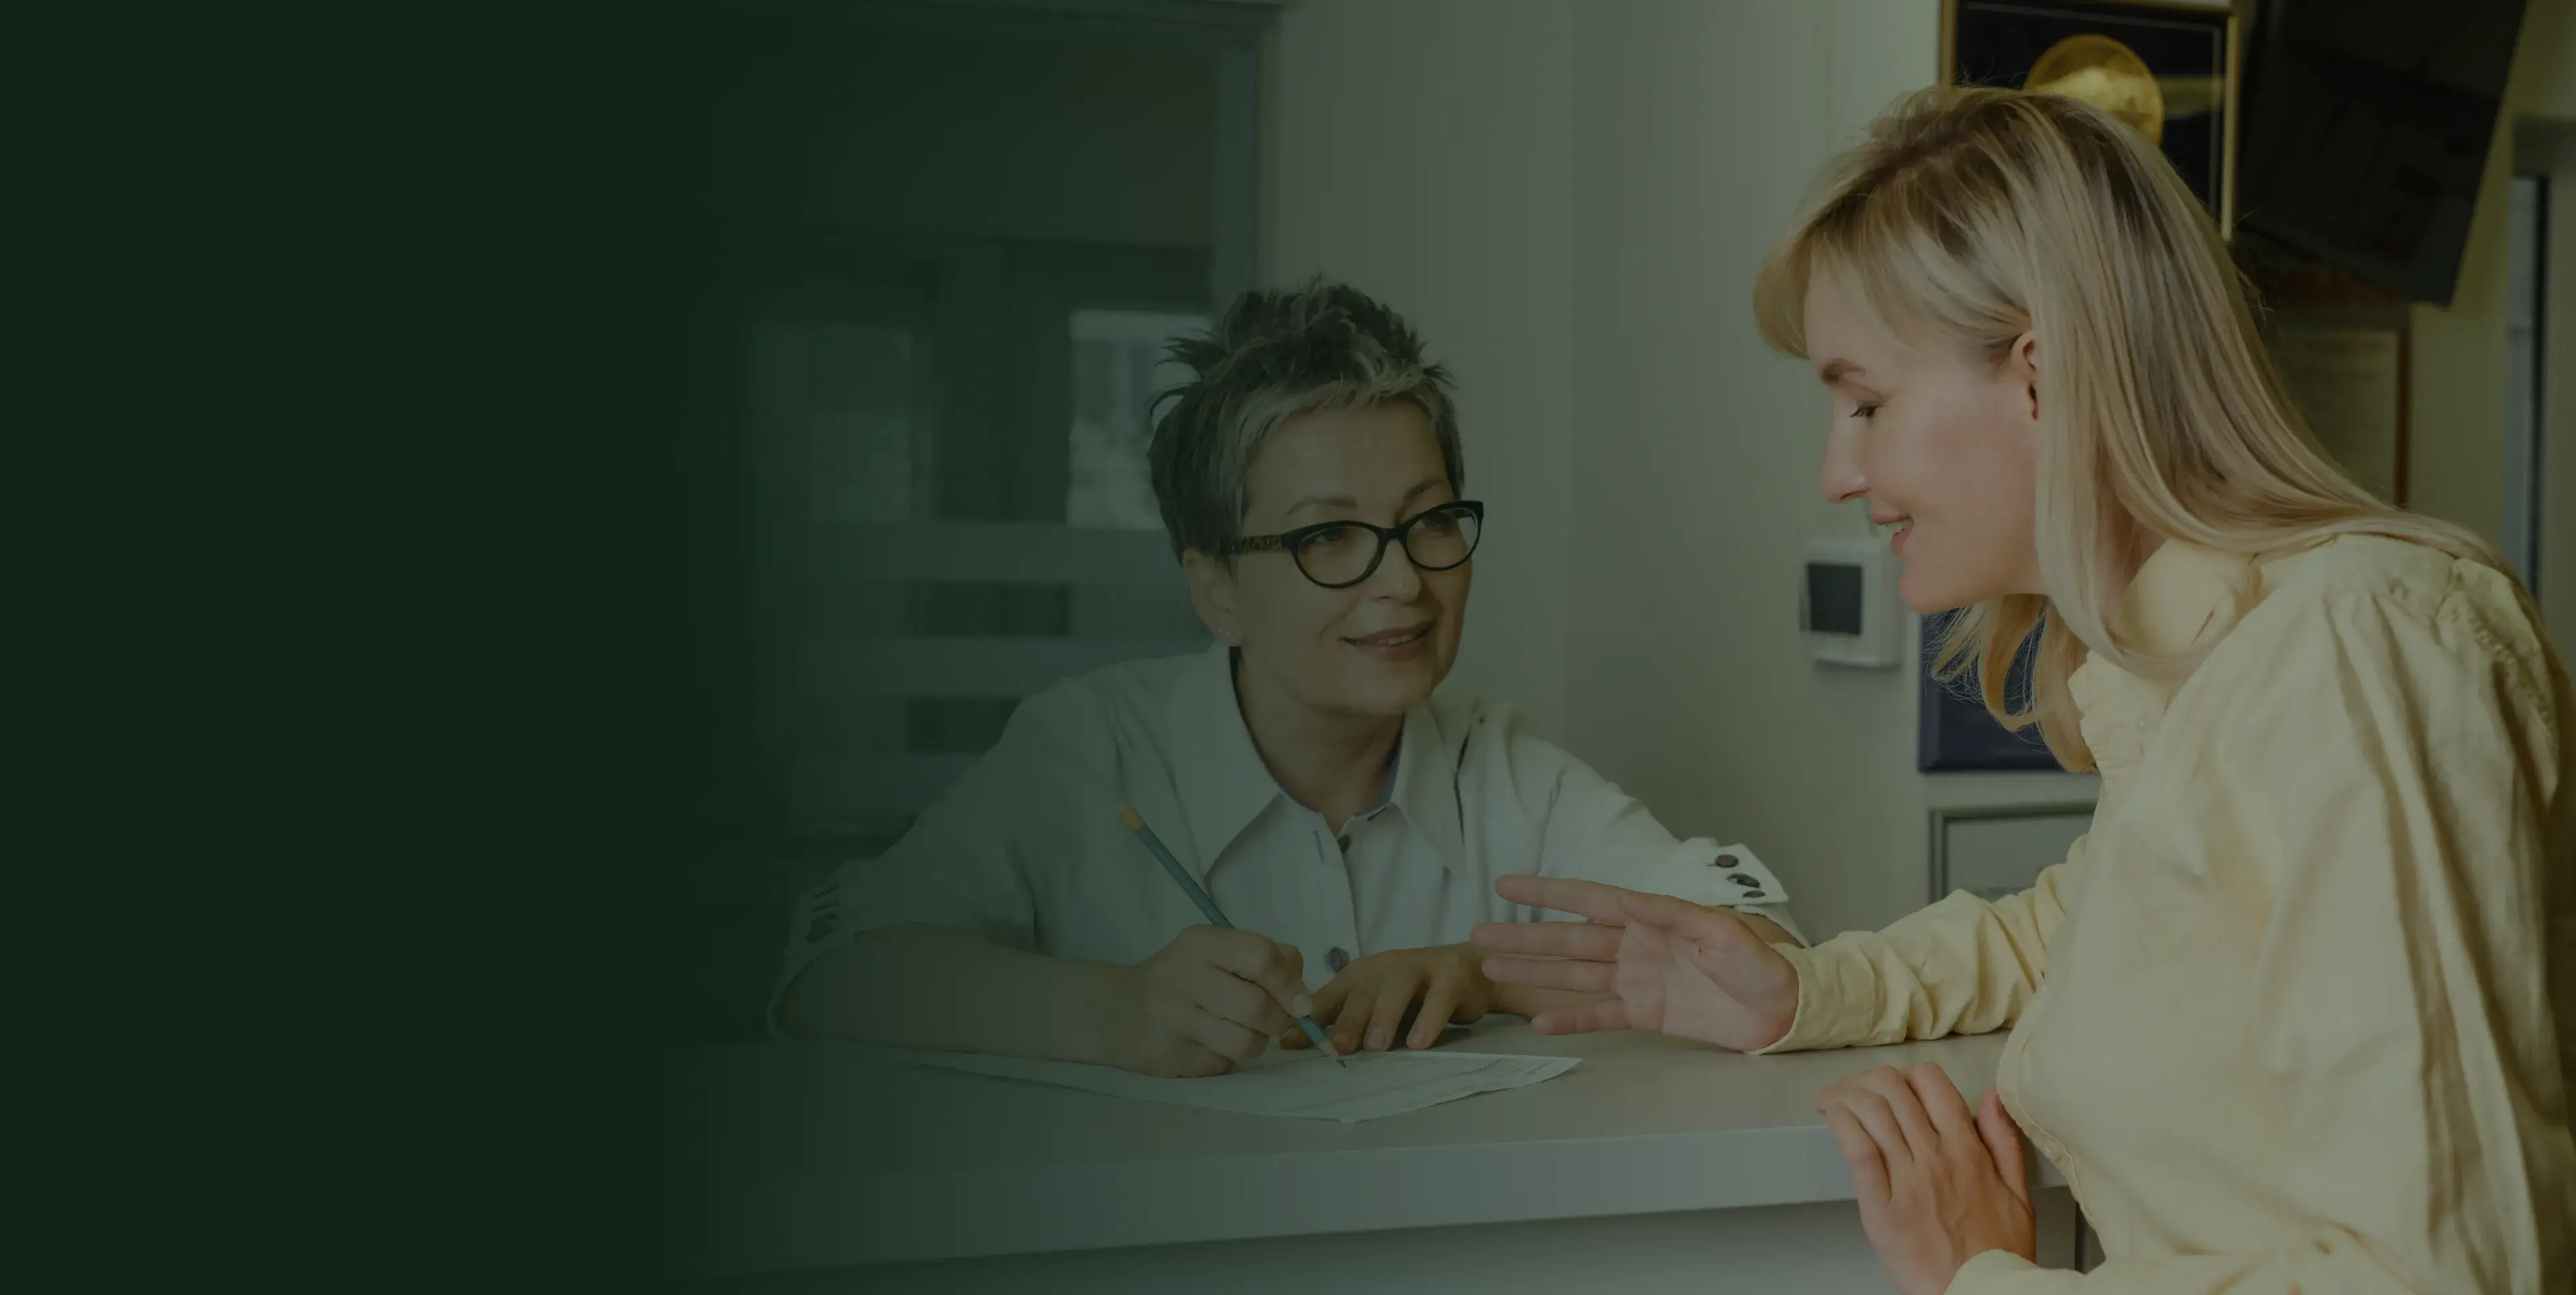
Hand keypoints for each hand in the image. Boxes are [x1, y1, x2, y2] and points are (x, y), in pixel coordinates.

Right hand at [1109, 926, 1309, 1076]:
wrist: (1116, 1011)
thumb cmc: (1182, 979)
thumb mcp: (1216, 953)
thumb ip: (1264, 961)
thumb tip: (1302, 996)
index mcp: (1200, 943)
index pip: (1261, 956)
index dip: (1290, 983)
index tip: (1300, 1003)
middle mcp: (1182, 976)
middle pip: (1257, 1006)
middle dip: (1278, 1021)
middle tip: (1272, 1022)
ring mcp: (1172, 1018)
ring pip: (1245, 1042)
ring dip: (1256, 1043)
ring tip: (1240, 1033)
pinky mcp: (1169, 1056)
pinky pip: (1223, 1064)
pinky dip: (1227, 1058)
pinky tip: (1208, 1044)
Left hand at [1282, 943, 1495, 1053]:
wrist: (1468, 971)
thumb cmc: (1413, 995)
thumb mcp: (1376, 1005)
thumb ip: (1346, 1021)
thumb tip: (1296, 1045)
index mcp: (1360, 974)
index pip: (1329, 996)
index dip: (1310, 1019)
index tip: (1290, 1044)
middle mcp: (1384, 967)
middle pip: (1361, 992)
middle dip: (1348, 1020)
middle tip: (1337, 1048)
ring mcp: (1419, 968)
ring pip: (1396, 989)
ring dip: (1384, 1016)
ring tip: (1376, 1046)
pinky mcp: (1450, 977)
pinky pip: (1438, 999)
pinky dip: (1428, 1020)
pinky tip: (1419, 1043)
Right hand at [1471, 875, 1797, 1050]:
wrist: (1783, 1011)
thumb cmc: (1760, 964)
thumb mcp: (1720, 930)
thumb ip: (1673, 916)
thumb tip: (1630, 902)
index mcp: (1651, 918)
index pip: (1590, 899)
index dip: (1547, 891)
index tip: (1506, 884)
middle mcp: (1636, 946)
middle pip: (1570, 939)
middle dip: (1525, 935)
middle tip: (1479, 933)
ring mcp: (1637, 980)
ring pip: (1575, 974)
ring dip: (1535, 971)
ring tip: (1494, 967)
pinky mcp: (1645, 1014)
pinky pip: (1599, 1014)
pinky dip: (1570, 1018)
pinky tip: (1537, 1021)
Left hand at [1816, 1064, 2036, 1294]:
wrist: (1975, 1294)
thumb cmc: (1995, 1256)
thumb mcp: (2018, 1194)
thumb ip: (2003, 1141)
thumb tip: (1993, 1098)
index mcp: (1967, 1150)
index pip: (1931, 1082)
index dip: (1907, 1074)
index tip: (1896, 1086)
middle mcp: (1935, 1156)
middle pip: (1893, 1089)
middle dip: (1867, 1080)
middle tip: (1856, 1090)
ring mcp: (1907, 1180)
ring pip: (1871, 1111)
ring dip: (1845, 1094)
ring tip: (1833, 1100)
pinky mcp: (1880, 1206)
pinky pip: (1856, 1148)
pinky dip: (1839, 1121)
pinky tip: (1831, 1114)